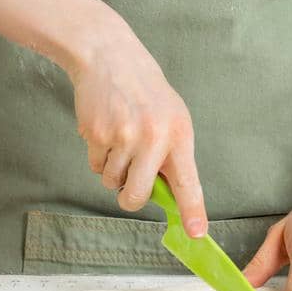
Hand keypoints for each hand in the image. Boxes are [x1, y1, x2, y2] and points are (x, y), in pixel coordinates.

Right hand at [65, 17, 207, 236]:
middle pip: (137, 197)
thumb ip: (172, 154)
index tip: (196, 234)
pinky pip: (95, 166)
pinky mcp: (96, 135)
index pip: (189, 181)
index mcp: (178, 133)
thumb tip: (168, 197)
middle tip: (130, 187)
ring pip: (112, 182)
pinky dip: (98, 156)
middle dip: (130, 199)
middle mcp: (152, 138)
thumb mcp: (172, 116)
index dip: (193, 210)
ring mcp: (122, 137)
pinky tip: (105, 129)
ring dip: (113, 170)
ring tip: (119, 137)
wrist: (109, 56)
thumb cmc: (145, 90)